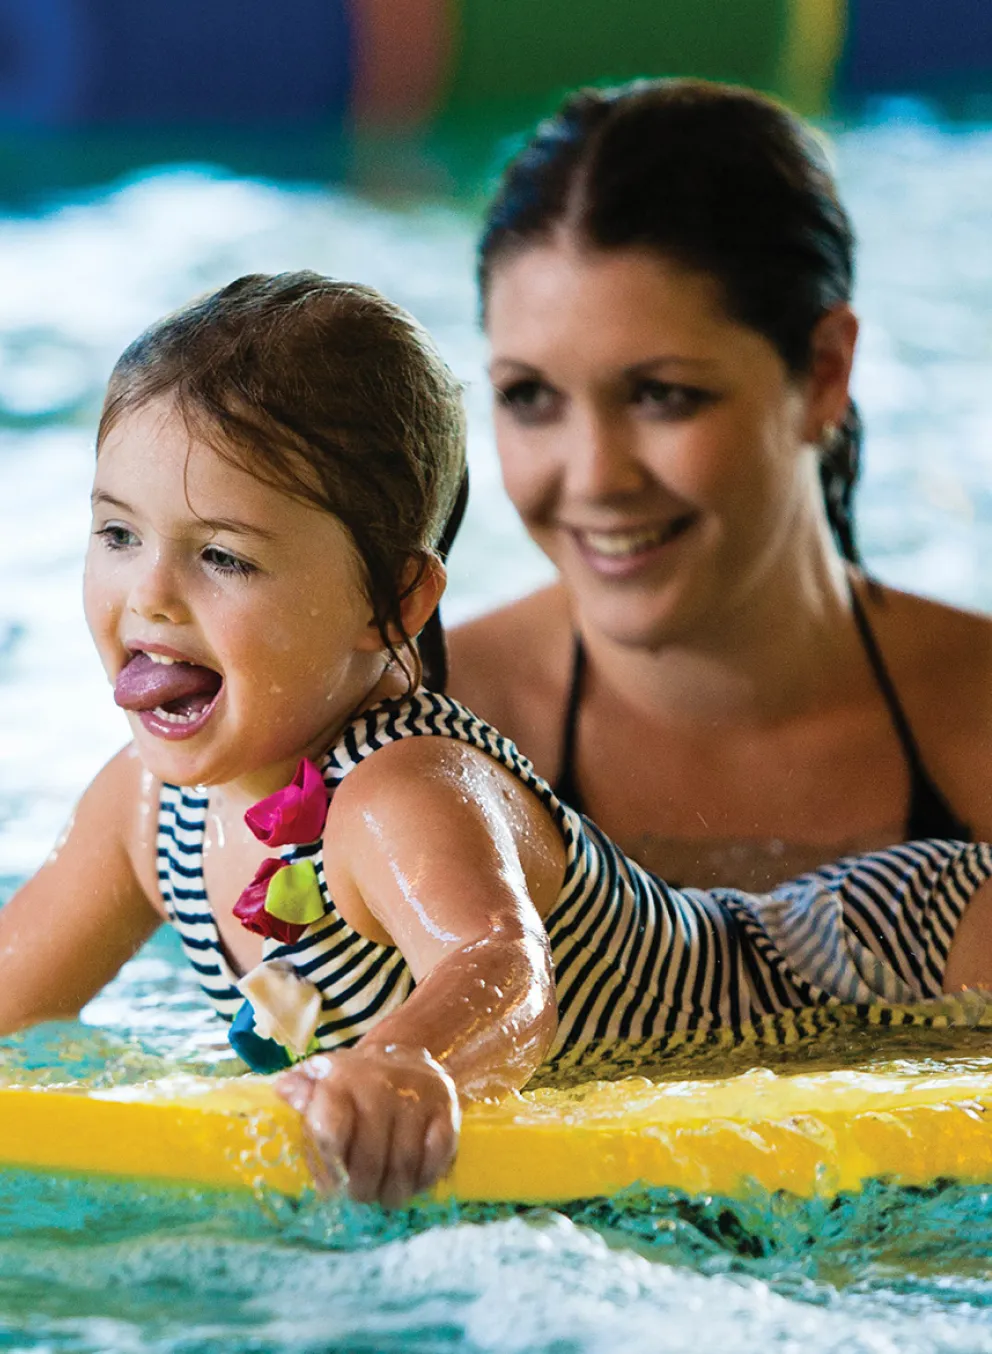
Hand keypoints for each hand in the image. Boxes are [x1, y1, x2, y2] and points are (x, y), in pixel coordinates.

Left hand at [275, 1042, 460, 1207]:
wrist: (404, 1056)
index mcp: (340, 1080)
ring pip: (404, 1163)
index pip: (330, 1130)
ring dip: (392, 1192)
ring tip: (384, 1197)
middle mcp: (379, 1084)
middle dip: (362, 1190)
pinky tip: (412, 1182)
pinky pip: (437, 1157)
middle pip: (369, 1159)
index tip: (331, 1186)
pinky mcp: (446, 1108)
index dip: (328, 1168)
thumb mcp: (319, 1080)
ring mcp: (416, 1095)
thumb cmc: (352, 1083)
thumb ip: (298, 1091)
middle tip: (360, 1197)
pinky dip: (423, 1179)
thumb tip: (284, 1092)